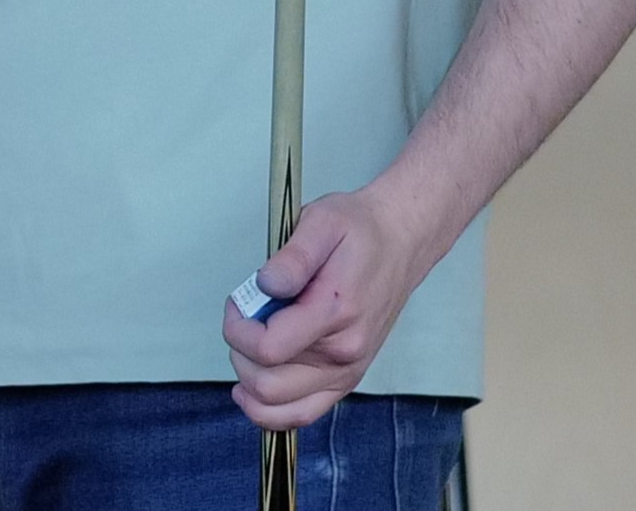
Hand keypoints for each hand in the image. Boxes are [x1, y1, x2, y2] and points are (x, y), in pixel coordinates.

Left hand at [223, 183, 445, 430]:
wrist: (400, 243)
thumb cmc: (359, 231)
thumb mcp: (321, 222)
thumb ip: (292, 257)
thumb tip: (265, 285)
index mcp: (335, 313)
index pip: (268, 349)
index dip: (237, 329)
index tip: (236, 303)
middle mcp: (344, 354)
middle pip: (267, 386)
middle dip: (239, 353)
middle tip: (242, 318)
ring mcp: (346, 372)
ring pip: (279, 409)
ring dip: (249, 382)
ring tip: (248, 348)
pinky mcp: (345, 379)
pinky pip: (301, 413)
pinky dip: (269, 409)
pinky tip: (252, 387)